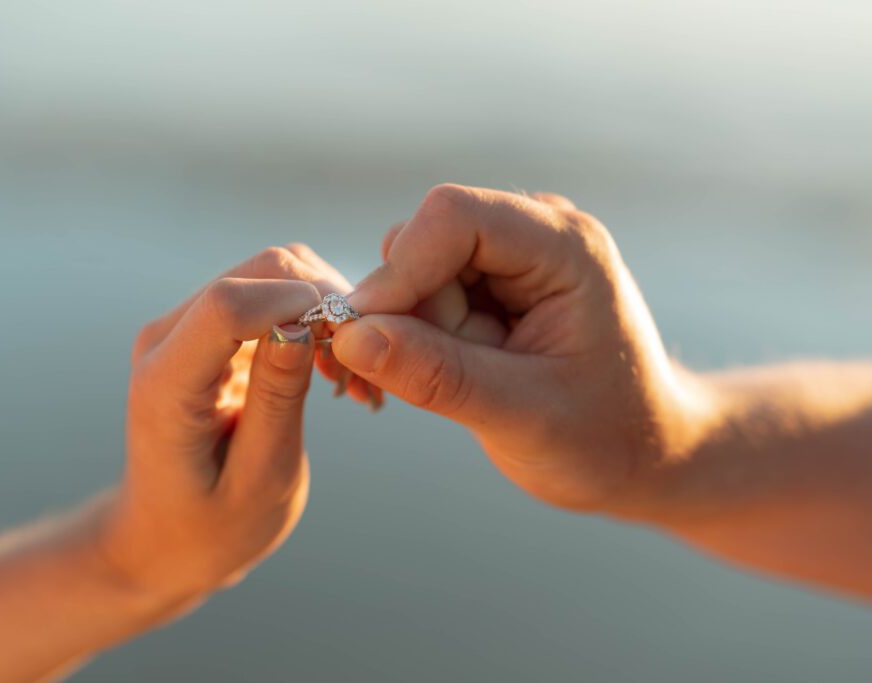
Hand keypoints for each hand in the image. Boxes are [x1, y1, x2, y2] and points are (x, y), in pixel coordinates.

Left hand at [97, 245, 358, 607]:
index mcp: (166, 383)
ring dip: (325, 308)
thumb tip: (303, 323)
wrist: (165, 539)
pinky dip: (314, 320)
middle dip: (324, 301)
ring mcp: (187, 328)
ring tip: (352, 375)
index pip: (228, 305)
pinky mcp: (210, 330)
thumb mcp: (258, 478)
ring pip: (272, 273)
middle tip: (364, 367)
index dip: (300, 308)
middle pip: (258, 272)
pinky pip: (271, 296)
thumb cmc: (210, 528)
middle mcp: (168, 339)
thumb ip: (276, 398)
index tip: (353, 348)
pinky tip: (335, 371)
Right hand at [334, 184, 709, 509]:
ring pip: (412, 268)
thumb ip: (436, 375)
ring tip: (470, 380)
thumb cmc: (602, 439)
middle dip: (410, 314)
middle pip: (423, 242)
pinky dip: (417, 336)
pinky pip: (420, 291)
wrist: (640, 452)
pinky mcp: (489, 280)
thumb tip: (348, 337)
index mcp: (564, 247)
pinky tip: (460, 372)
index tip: (362, 337)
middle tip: (450, 381)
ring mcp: (511, 253)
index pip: (453, 216)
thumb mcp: (522, 417)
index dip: (399, 271)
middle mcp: (536, 232)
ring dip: (414, 330)